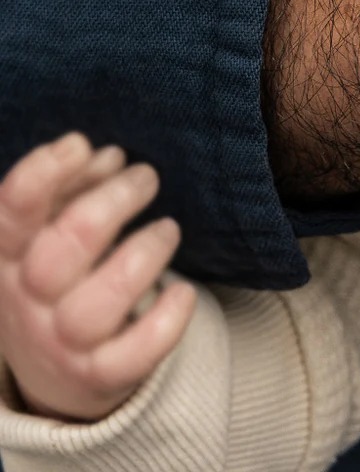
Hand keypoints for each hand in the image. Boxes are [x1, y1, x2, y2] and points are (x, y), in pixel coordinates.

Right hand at [0, 134, 196, 421]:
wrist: (56, 369)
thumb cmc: (60, 276)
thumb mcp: (50, 230)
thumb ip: (75, 188)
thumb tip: (109, 157)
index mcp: (8, 255)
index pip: (11, 213)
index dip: (42, 175)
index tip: (80, 143)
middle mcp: (27, 299)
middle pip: (62, 251)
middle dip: (112, 203)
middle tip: (147, 176)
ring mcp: (61, 341)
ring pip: (97, 304)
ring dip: (143, 256)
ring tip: (168, 229)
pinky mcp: (98, 374)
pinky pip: (132, 355)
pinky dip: (165, 322)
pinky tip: (184, 291)